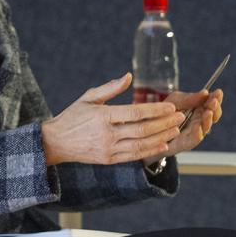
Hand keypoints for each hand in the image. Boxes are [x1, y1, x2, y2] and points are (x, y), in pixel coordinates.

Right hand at [40, 73, 184, 165]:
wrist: (56, 142)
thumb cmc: (72, 116)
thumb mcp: (88, 97)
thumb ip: (110, 88)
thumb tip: (129, 76)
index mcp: (102, 116)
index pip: (135, 113)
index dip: (155, 111)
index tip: (170, 107)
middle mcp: (106, 134)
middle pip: (142, 129)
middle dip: (164, 123)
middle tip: (180, 117)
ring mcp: (108, 149)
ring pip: (141, 144)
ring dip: (161, 137)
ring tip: (175, 129)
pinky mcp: (108, 160)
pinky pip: (134, 156)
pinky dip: (150, 150)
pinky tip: (162, 144)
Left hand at [141, 88, 224, 163]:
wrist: (150, 129)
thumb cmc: (165, 113)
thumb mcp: (176, 101)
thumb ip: (189, 98)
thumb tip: (205, 92)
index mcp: (198, 109)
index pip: (211, 104)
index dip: (216, 98)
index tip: (218, 92)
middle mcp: (199, 120)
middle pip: (213, 115)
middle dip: (214, 108)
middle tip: (213, 101)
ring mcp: (194, 132)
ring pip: (206, 127)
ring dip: (209, 119)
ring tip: (208, 111)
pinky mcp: (187, 143)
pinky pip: (195, 139)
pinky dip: (198, 132)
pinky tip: (198, 125)